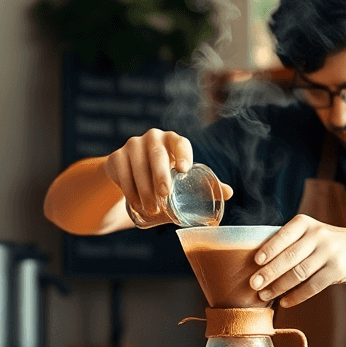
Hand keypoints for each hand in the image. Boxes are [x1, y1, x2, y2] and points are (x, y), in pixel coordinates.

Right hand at [102, 128, 232, 217]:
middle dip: (160, 174)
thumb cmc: (164, 175)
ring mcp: (132, 146)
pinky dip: (129, 190)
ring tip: (151, 207)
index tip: (184, 170)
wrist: (130, 173)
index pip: (179, 142)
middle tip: (165, 194)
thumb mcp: (181, 177)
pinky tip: (135, 204)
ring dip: (144, 188)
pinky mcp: (116, 157)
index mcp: (172, 140)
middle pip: (157, 154)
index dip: (182, 153)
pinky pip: (122, 174)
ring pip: (138, 165)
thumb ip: (203, 184)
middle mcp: (152, 138)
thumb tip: (229, 193)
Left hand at [248, 215, 345, 306]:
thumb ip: (290, 242)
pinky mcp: (337, 270)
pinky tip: (285, 302)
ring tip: (265, 295)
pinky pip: (312, 286)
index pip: (283, 236)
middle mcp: (317, 235)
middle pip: (288, 257)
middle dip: (268, 272)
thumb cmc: (328, 242)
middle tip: (253, 284)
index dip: (268, 249)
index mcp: (305, 223)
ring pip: (298, 273)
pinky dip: (296, 296)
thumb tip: (258, 263)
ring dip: (279, 287)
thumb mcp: (311, 233)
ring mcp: (329, 252)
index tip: (255, 261)